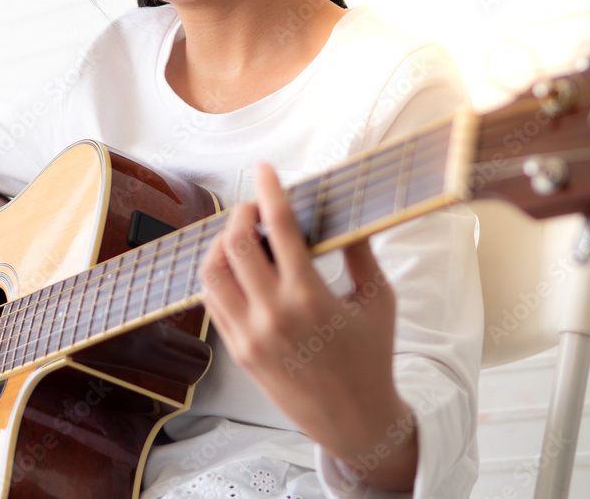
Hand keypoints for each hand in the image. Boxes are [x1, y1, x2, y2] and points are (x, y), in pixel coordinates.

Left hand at [199, 163, 416, 490]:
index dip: (269, 192)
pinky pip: (212, 302)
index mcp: (309, 297)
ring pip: (212, 273)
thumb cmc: (371, 358)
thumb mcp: (378, 300)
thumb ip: (360, 252)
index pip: (279, 229)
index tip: (265, 170)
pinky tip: (235, 268)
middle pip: (235, 244)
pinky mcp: (237, 351)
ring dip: (220, 244)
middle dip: (240, 214)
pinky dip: (217, 276)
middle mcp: (273, 315)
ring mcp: (249, 335)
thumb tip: (347, 213)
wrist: (353, 419)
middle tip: (254, 208)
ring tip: (241, 237)